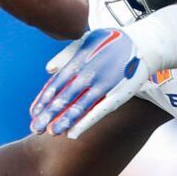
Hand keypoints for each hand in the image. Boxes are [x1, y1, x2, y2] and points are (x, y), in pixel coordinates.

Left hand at [30, 29, 145, 136]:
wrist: (143, 44)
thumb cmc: (113, 42)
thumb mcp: (86, 41)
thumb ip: (66, 56)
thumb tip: (48, 70)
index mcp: (78, 61)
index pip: (56, 84)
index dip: (43, 100)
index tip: (33, 113)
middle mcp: (88, 74)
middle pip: (63, 98)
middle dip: (48, 114)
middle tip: (34, 128)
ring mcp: (102, 85)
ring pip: (78, 107)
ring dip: (63, 122)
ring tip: (50, 133)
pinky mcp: (117, 95)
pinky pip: (97, 112)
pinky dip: (84, 123)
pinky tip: (72, 134)